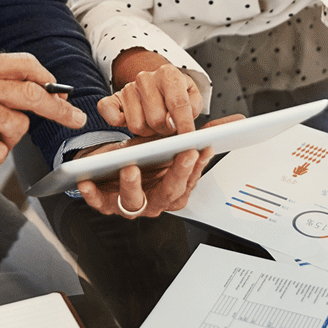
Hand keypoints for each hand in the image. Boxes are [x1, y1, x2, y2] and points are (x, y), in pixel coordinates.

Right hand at [0, 53, 85, 178]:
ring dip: (14, 137)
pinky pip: (1, 149)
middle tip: (75, 118)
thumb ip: (6, 84)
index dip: (48, 78)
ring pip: (19, 124)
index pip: (24, 63)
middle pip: (32, 93)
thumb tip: (51, 90)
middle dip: (59, 109)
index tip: (61, 93)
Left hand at [75, 115, 245, 217]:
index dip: (196, 166)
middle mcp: (155, 202)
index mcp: (174, 190)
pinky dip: (93, 194)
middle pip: (169, 193)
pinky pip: (99, 203)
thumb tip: (238, 122)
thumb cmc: (146, 157)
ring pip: (134, 202)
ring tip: (130, 166)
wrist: (113, 165)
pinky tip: (88, 180)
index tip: (201, 148)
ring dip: (132, 186)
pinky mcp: (106, 203)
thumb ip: (202, 135)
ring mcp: (131, 205)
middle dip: (177, 173)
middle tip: (181, 154)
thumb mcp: (173, 144)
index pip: (189, 181)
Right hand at [99, 50, 201, 136]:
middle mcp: (146, 78)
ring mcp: (128, 88)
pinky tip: (130, 120)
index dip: (184, 124)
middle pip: (156, 119)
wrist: (156, 84)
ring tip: (153, 122)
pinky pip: (109, 112)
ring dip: (147, 130)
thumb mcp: (192, 97)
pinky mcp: (112, 98)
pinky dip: (117, 121)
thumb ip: (192, 108)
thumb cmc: (175, 94)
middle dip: (165, 129)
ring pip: (137, 125)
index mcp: (168, 74)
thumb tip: (177, 123)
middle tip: (168, 126)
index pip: (178, 103)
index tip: (187, 139)